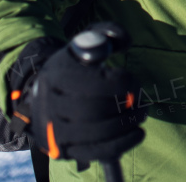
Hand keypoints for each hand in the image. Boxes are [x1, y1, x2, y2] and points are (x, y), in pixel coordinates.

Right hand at [8, 23, 145, 169]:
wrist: (43, 95)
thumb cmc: (73, 67)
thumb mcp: (85, 41)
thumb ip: (108, 33)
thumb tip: (126, 41)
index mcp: (57, 74)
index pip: (95, 83)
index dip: (123, 83)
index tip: (133, 81)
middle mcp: (51, 103)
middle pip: (95, 110)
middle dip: (127, 105)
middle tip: (142, 101)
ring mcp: (55, 129)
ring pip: (97, 132)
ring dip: (127, 124)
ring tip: (140, 114)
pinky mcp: (64, 149)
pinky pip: (96, 151)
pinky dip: (122, 144)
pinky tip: (137, 133)